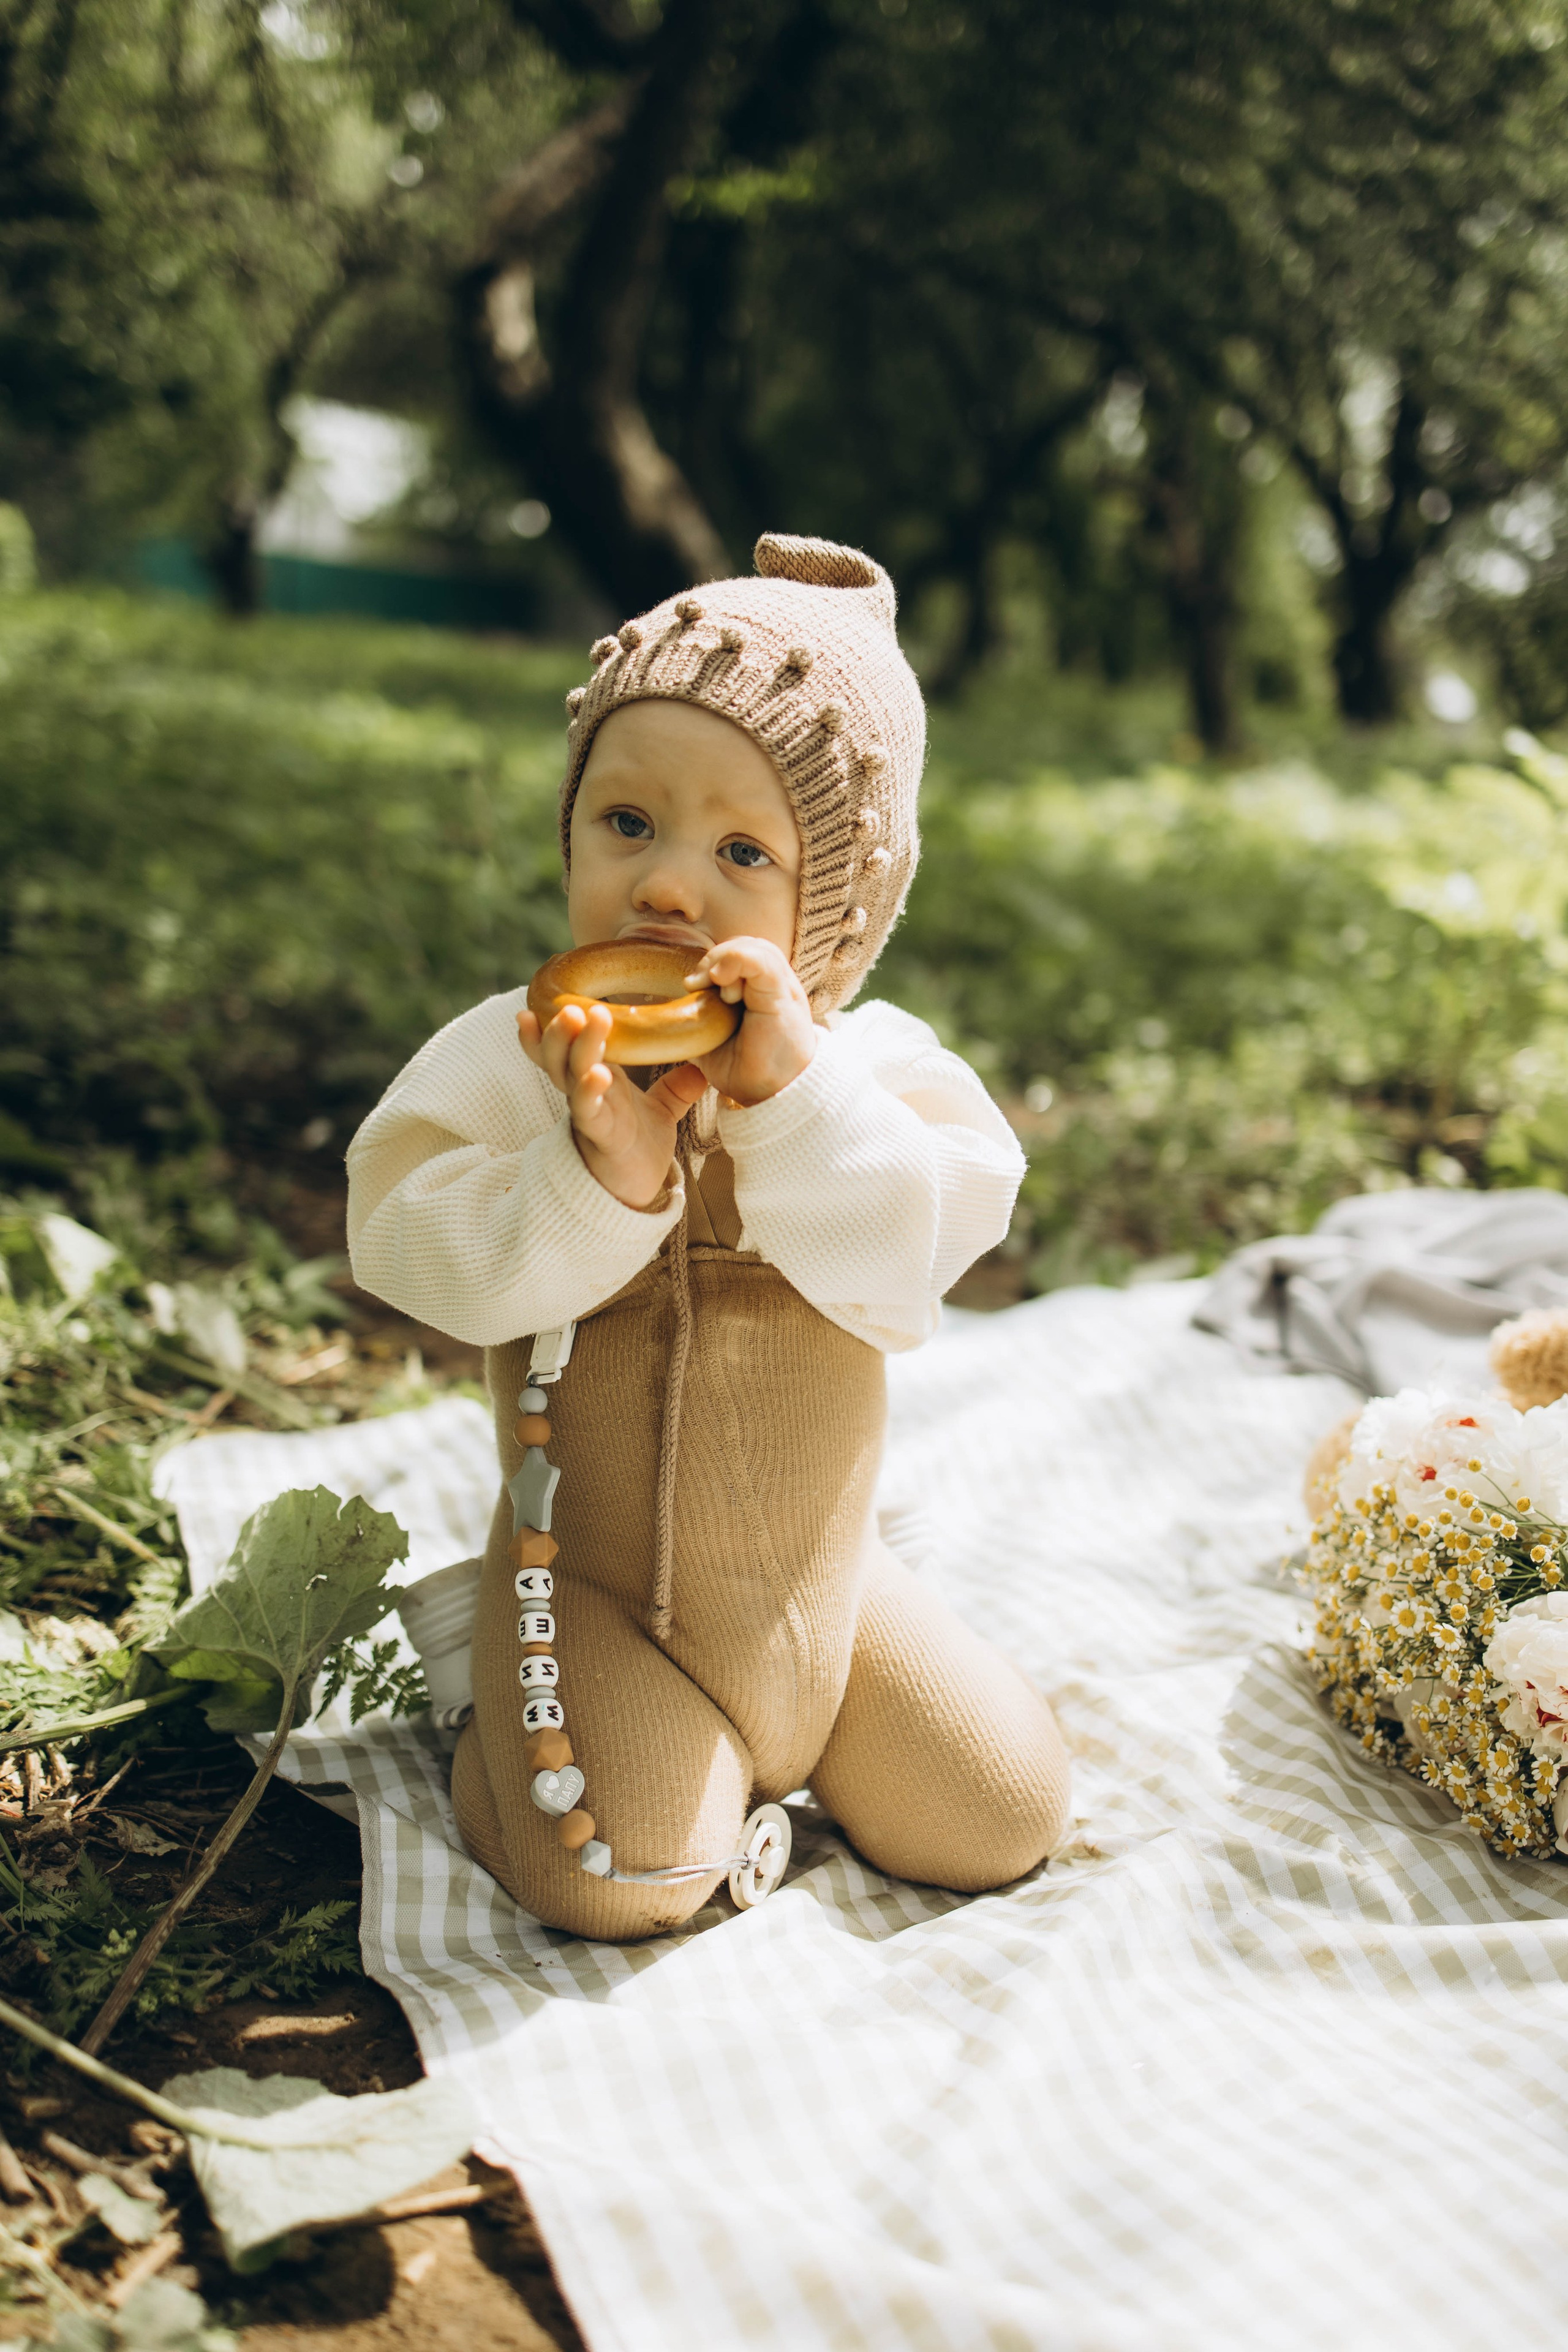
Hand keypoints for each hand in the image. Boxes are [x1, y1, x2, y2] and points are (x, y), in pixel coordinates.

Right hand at [516, 1002, 704, 1208]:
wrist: (636, 1189)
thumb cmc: (639, 1146)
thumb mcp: (662, 1110)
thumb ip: (677, 1087)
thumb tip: (704, 1066)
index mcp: (595, 1077)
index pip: (565, 1046)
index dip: (548, 1026)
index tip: (542, 1001)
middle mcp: (584, 1090)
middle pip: (560, 1054)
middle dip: (560, 1028)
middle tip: (569, 1004)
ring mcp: (588, 1111)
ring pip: (568, 1074)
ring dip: (574, 1045)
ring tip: (580, 1018)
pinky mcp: (598, 1134)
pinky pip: (588, 1110)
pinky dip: (590, 1090)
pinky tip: (597, 1073)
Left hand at [685, 936, 817, 1106]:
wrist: (773, 1094)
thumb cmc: (747, 1069)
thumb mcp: (711, 1037)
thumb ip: (697, 1014)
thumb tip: (669, 1001)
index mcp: (758, 991)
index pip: (736, 954)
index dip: (712, 961)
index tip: (691, 986)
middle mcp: (772, 984)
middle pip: (743, 944)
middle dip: (715, 958)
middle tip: (698, 985)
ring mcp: (780, 986)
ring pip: (752, 946)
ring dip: (725, 961)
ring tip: (718, 989)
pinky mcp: (782, 992)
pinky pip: (760, 959)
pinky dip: (737, 961)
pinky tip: (721, 979)